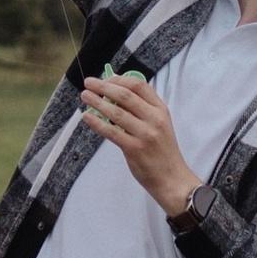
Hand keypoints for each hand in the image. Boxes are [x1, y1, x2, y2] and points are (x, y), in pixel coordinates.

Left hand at [79, 74, 196, 218]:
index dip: (119, 80)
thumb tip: (114, 95)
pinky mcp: (134, 149)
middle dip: (104, 86)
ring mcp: (145, 134)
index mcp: (160, 109)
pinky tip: (87, 117)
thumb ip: (141, 110)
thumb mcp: (159, 124)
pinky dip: (97, 122)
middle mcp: (154, 119)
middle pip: (125, 96)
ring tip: (85, 96)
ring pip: (116, 113)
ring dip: (97, 102)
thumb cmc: (162, 150)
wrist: (172, 178)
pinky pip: (111, 132)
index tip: (105, 79)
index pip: (139, 86)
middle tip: (88, 82)